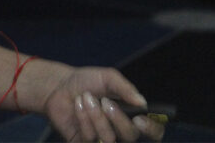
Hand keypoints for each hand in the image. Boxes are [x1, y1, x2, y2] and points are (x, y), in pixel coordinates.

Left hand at [43, 67, 164, 141]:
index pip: (154, 132)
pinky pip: (89, 139)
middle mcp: (121, 131)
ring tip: (86, 98)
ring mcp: (103, 139)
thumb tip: (142, 102)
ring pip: (109, 139)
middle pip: (131, 136)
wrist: (59, 86)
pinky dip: (83, 119)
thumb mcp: (107, 77)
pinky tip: (77, 105)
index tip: (139, 118)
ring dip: (97, 116)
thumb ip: (125, 88)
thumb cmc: (87, 82)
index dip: (152, 129)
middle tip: (105, 101)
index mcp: (133, 117)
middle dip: (118, 119)